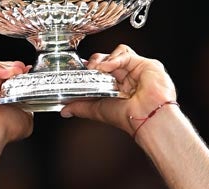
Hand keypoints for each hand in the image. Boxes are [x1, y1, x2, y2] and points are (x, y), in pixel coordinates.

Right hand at [0, 61, 34, 154]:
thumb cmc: (0, 130)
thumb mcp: (24, 117)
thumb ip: (28, 107)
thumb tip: (32, 103)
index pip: (0, 81)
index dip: (13, 74)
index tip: (25, 71)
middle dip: (10, 68)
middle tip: (21, 69)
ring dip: (4, 67)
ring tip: (15, 72)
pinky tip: (5, 73)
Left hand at [60, 45, 177, 137]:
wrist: (144, 115)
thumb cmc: (126, 116)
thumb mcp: (96, 110)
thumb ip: (80, 107)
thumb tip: (64, 111)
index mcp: (115, 89)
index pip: (100, 72)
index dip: (90, 70)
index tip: (81, 71)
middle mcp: (125, 79)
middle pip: (106, 60)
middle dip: (94, 63)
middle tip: (90, 70)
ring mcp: (134, 70)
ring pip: (115, 54)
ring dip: (104, 60)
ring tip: (99, 70)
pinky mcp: (143, 63)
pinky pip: (125, 53)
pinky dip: (114, 58)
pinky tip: (109, 67)